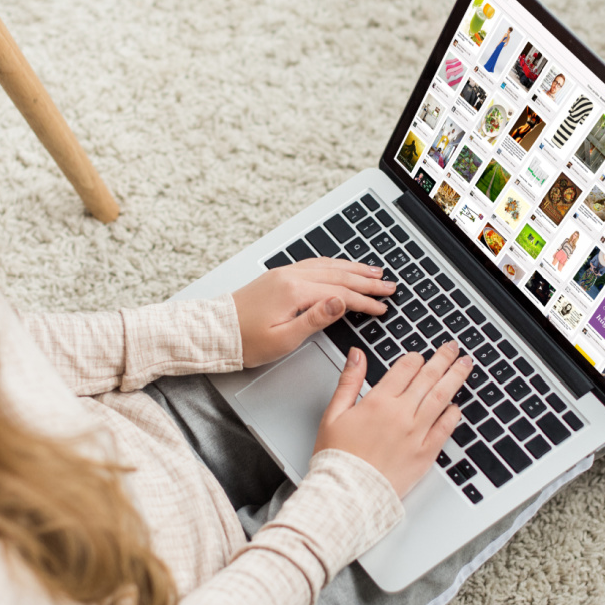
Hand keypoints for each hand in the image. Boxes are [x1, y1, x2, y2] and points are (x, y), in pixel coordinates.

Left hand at [232, 258, 393, 367]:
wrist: (215, 331)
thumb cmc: (246, 341)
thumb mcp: (284, 339)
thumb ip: (315, 319)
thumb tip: (340, 302)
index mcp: (294, 292)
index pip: (340, 294)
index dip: (364, 301)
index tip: (382, 307)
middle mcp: (290, 276)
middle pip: (338, 275)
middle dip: (366, 281)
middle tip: (389, 285)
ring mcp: (284, 273)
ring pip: (327, 265)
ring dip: (353, 268)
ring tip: (374, 272)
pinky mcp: (278, 276)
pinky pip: (313, 264)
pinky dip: (333, 265)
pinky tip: (341, 267)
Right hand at [313, 340, 471, 498]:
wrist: (347, 493)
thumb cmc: (337, 457)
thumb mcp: (334, 413)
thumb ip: (348, 381)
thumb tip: (357, 354)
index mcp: (378, 401)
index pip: (405, 369)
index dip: (414, 358)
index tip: (420, 355)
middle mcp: (401, 414)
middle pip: (428, 378)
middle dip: (443, 359)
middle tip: (454, 348)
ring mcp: (416, 434)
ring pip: (442, 398)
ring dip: (455, 378)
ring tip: (466, 365)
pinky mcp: (425, 454)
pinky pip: (445, 429)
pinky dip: (453, 414)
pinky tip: (457, 405)